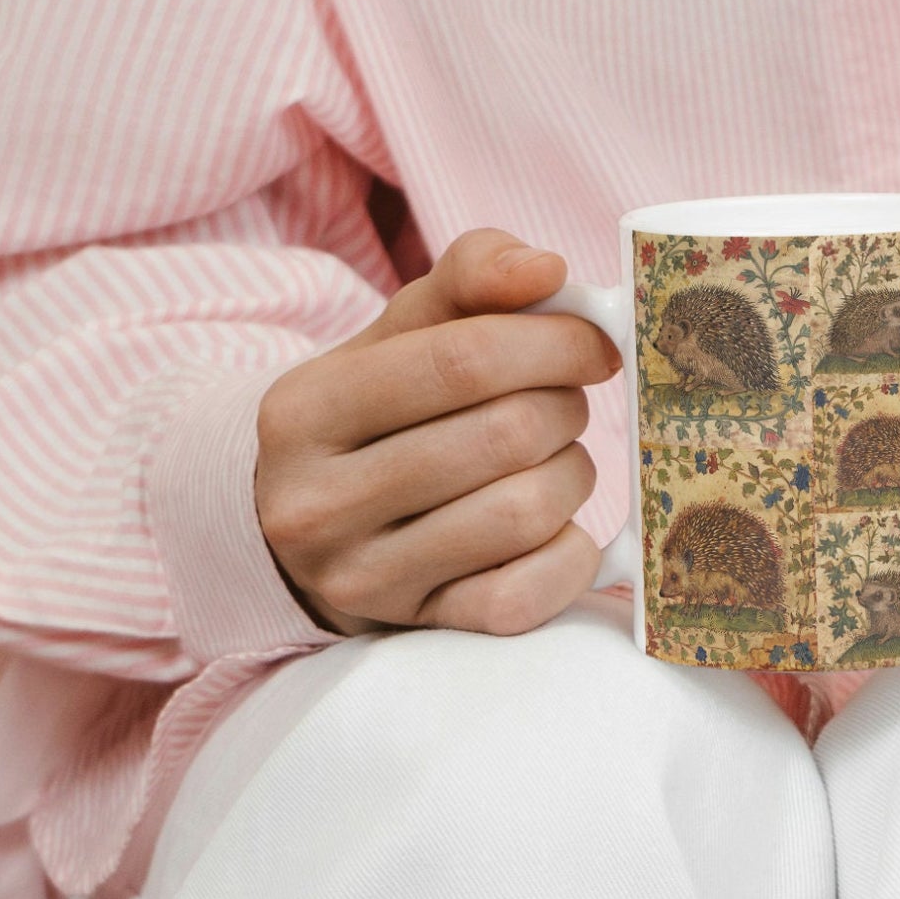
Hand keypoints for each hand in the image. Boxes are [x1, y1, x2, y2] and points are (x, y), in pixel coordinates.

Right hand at [256, 229, 620, 636]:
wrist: (309, 526)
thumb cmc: (381, 410)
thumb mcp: (401, 332)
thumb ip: (471, 276)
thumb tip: (545, 270)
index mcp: (304, 410)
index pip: (463, 360)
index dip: (554, 343)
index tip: (595, 343)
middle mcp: (317, 504)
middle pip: (505, 436)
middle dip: (563, 408)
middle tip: (563, 403)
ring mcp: (364, 578)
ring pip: (525, 513)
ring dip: (572, 476)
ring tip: (554, 459)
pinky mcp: (418, 627)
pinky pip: (528, 596)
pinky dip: (568, 555)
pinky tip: (554, 526)